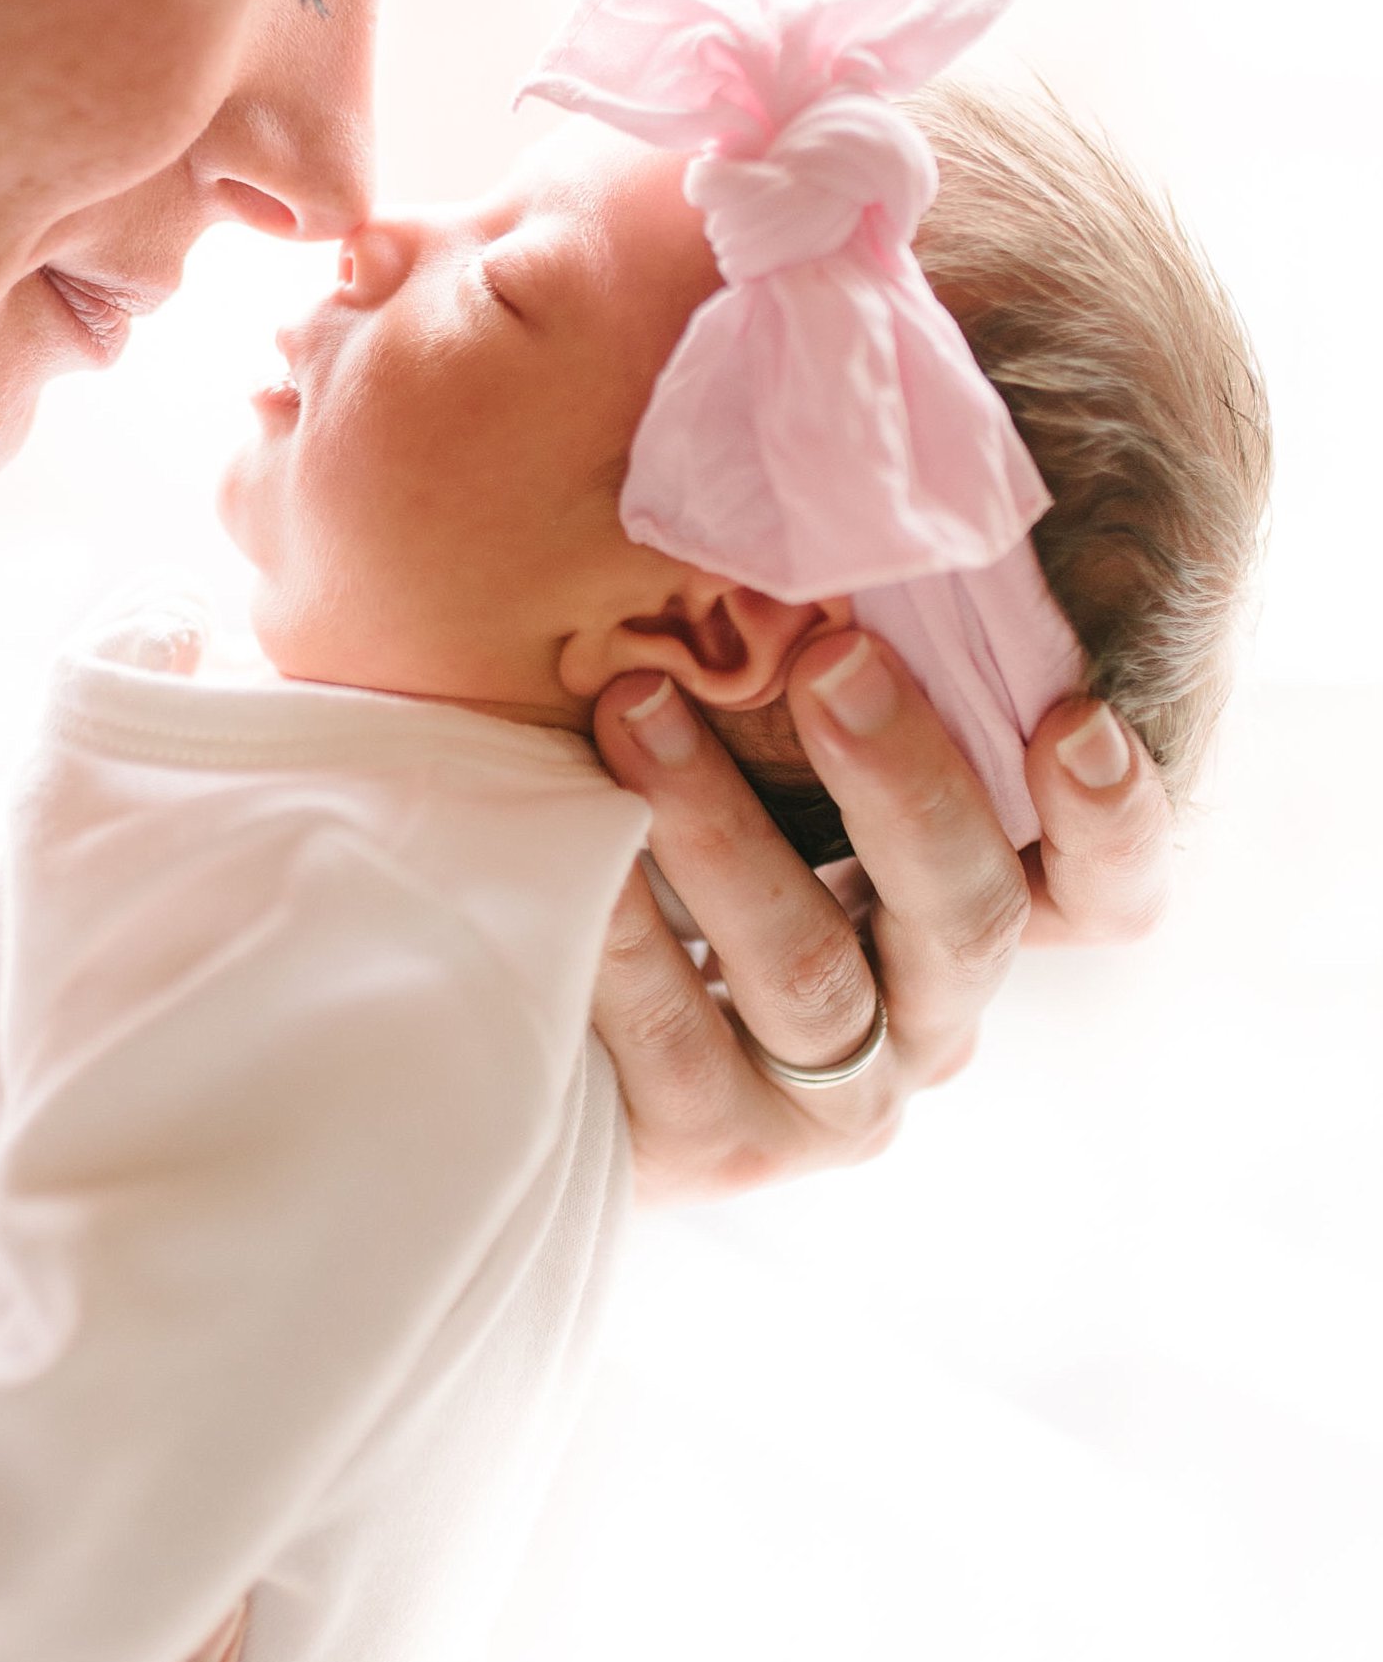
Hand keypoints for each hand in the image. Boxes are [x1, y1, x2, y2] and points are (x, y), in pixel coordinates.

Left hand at [590, 634, 1170, 1201]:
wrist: (545, 1016)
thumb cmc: (675, 830)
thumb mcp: (769, 752)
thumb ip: (831, 675)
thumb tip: (828, 513)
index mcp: (970, 918)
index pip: (1105, 892)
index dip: (1115, 820)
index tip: (1075, 718)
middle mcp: (928, 1018)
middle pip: (965, 916)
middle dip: (902, 778)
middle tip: (829, 658)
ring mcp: (831, 1098)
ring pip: (813, 974)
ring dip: (723, 828)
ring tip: (636, 706)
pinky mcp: (717, 1148)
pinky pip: (679, 1041)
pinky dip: (633, 940)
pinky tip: (582, 858)